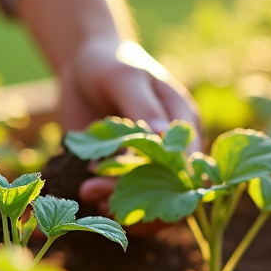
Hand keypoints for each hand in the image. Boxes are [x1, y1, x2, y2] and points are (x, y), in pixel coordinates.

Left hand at [58, 39, 200, 213]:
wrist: (83, 67)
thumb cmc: (109, 64)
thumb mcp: (125, 79)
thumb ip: (142, 107)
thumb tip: (163, 136)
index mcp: (184, 123)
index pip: (187, 165)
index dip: (164, 182)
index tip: (127, 183)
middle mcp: (174, 149)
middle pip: (170, 190)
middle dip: (136, 198)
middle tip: (91, 190)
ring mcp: (150, 163)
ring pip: (151, 201)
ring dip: (122, 205)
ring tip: (87, 193)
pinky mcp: (125, 172)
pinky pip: (127, 198)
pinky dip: (109, 202)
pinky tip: (89, 195)